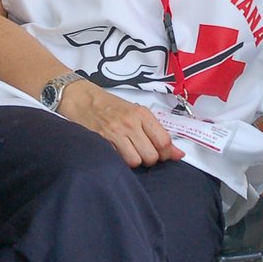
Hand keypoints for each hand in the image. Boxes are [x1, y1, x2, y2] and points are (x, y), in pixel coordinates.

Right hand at [59, 81, 184, 167]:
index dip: (166, 153)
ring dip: (134, 161)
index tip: (162, 154)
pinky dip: (120, 161)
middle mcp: (130, 123)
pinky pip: (118, 161)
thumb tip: (179, 155)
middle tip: (142, 151)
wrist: (83, 100)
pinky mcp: (101, 142)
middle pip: (151, 155)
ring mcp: (114, 133)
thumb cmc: (111, 106)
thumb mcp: (137, 112)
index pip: (164, 141)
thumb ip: (157, 132)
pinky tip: (117, 152)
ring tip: (128, 152)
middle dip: (149, 158)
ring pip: (135, 162)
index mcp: (142, 114)